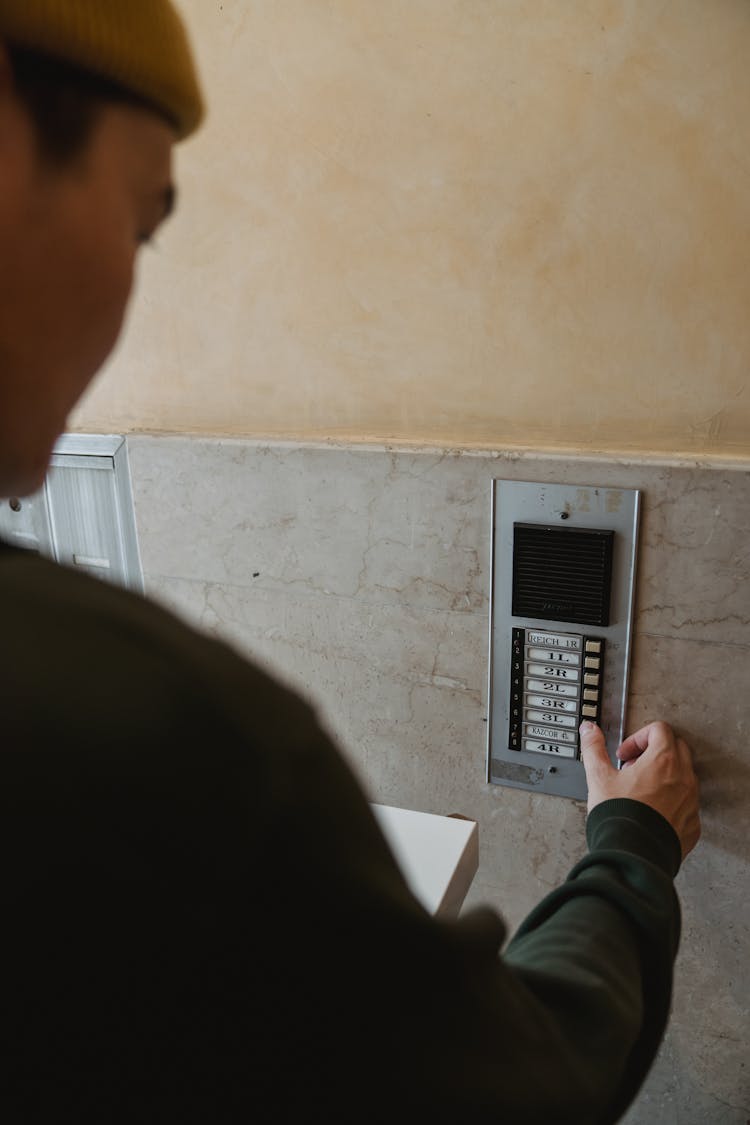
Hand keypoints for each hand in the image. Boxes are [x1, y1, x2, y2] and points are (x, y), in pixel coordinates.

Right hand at [579, 719, 700, 858]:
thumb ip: (594, 748)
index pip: (659, 730)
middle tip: (633, 768)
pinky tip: (652, 811)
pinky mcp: (692, 823)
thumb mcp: (599, 777)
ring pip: (684, 776)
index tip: (625, 754)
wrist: (633, 856)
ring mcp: (691, 802)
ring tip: (640, 790)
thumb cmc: (619, 817)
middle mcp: (683, 778)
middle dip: (653, 752)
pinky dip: (672, 801)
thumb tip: (589, 730)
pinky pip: (687, 803)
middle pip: (676, 748)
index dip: (638, 737)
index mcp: (662, 761)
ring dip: (664, 776)